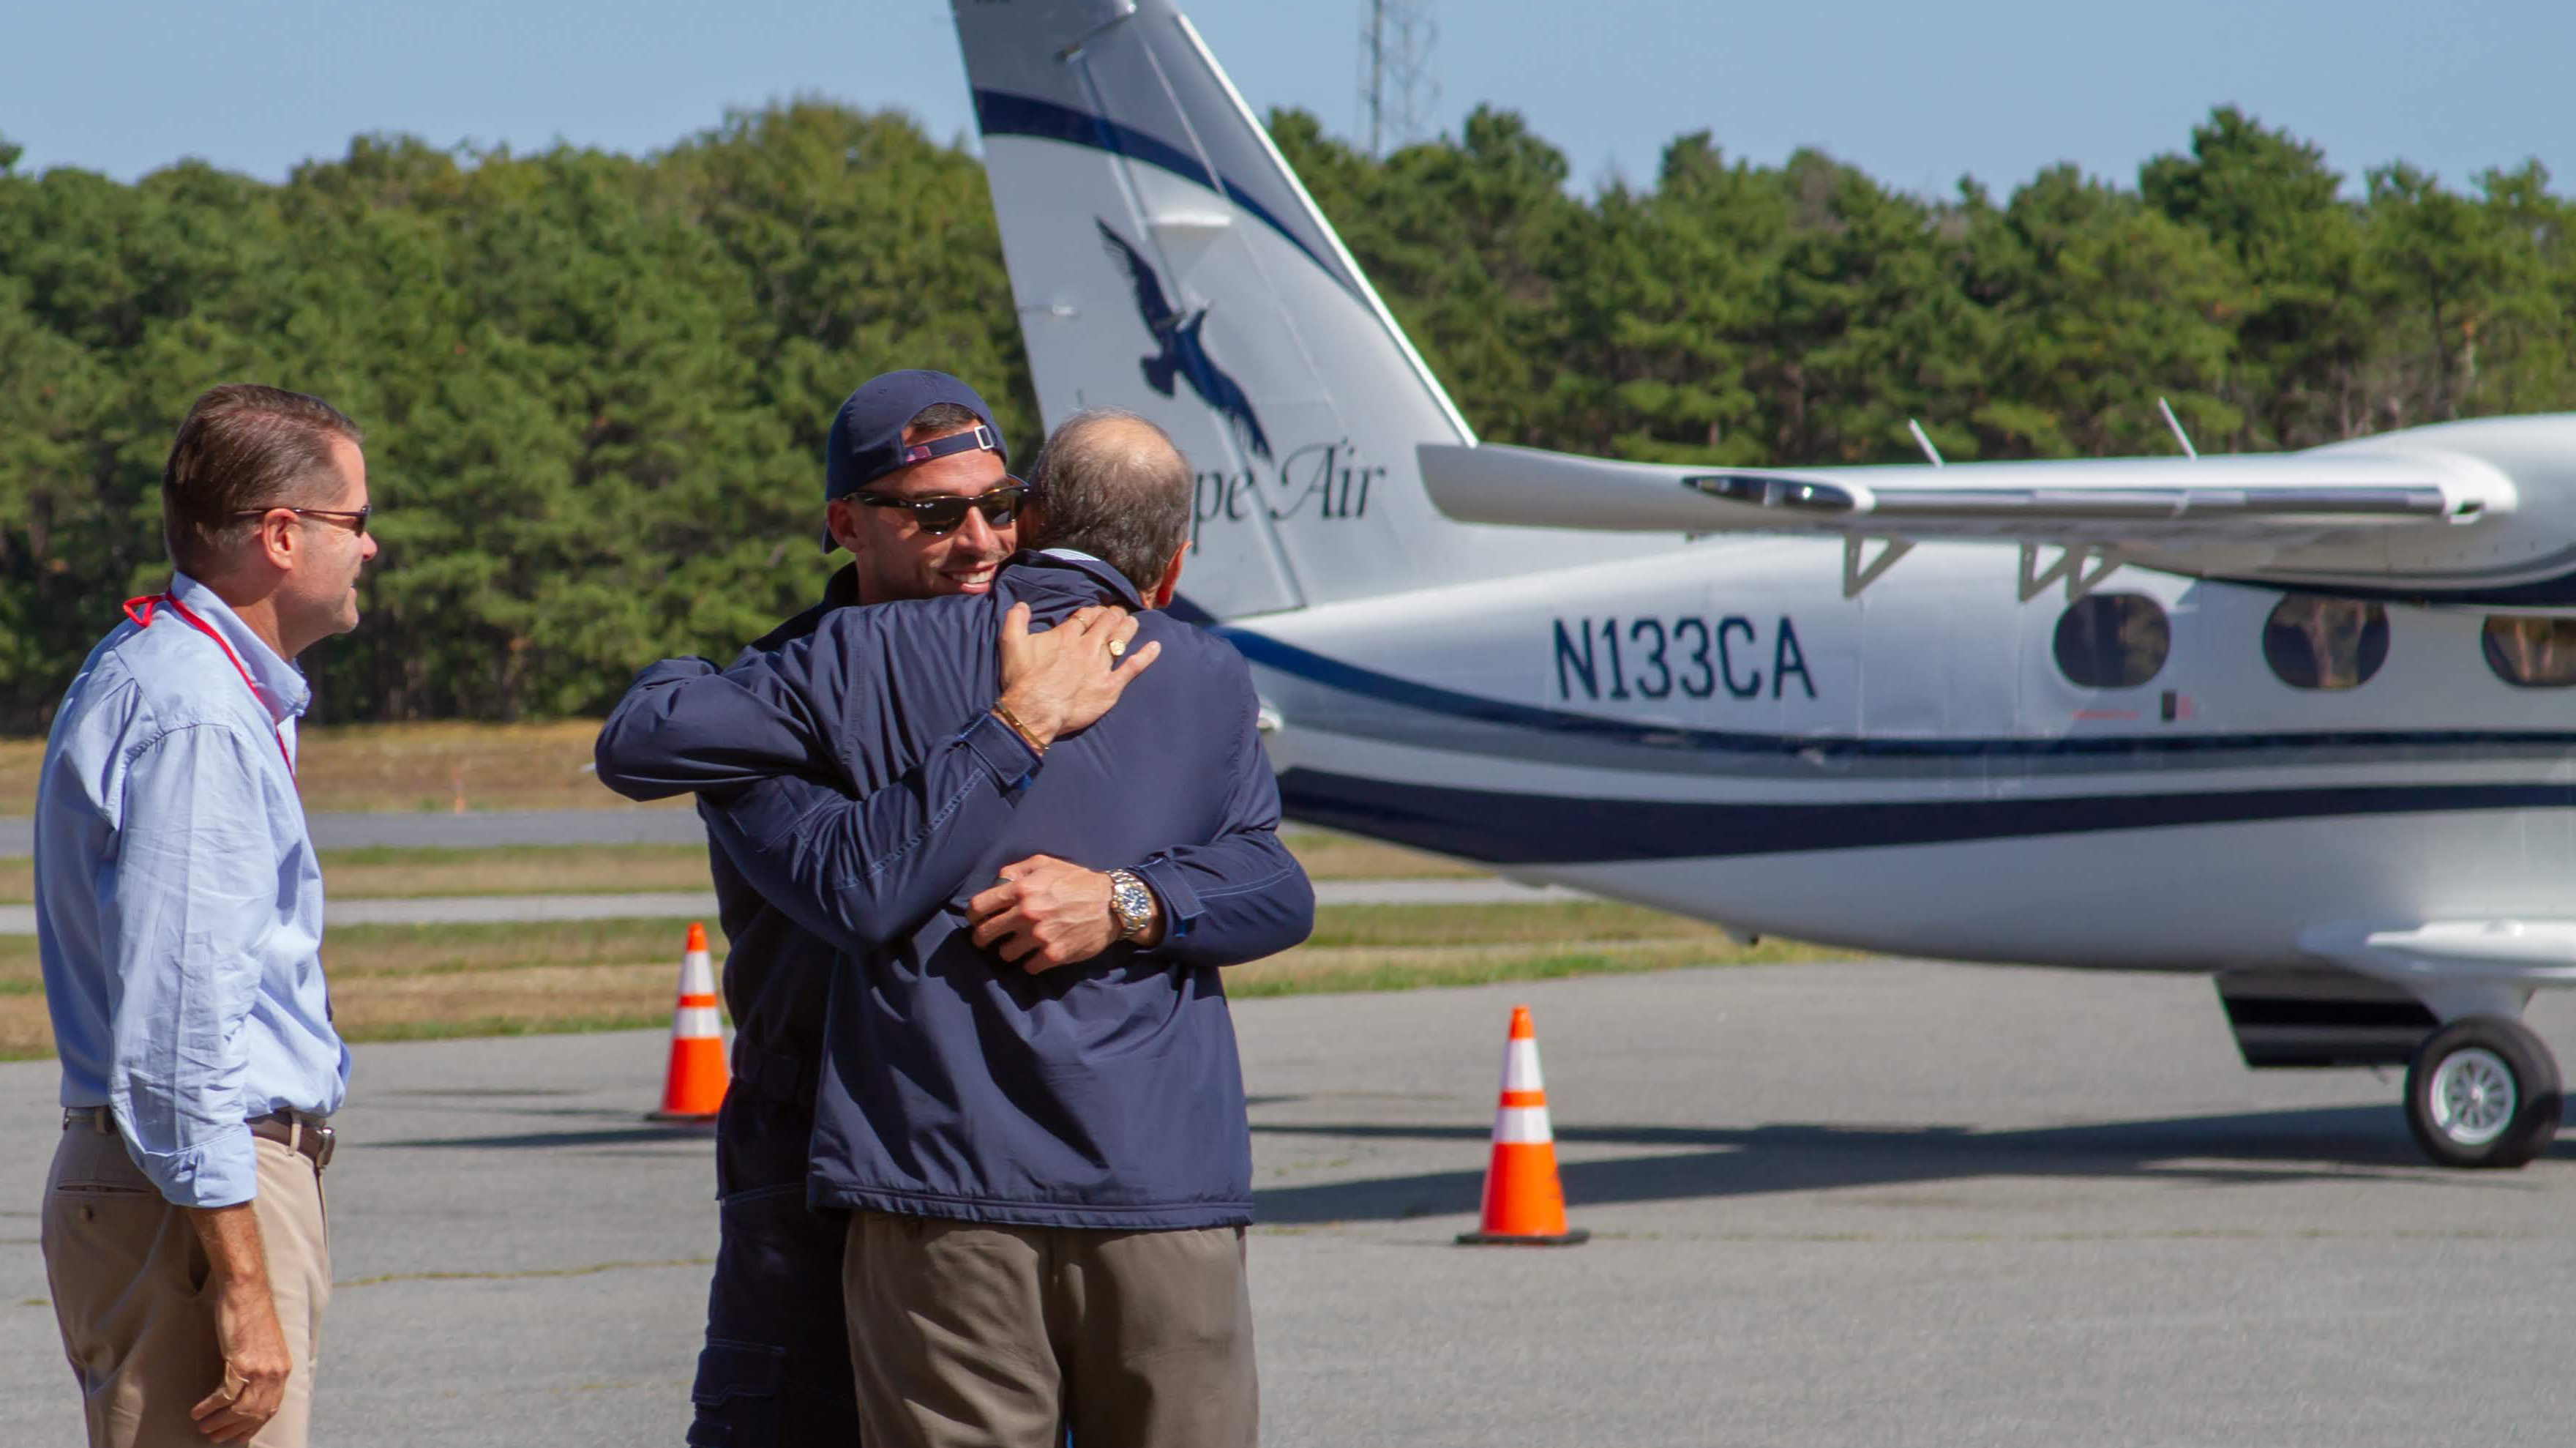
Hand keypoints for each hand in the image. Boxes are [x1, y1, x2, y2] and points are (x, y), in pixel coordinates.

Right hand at [192, 1278, 290, 1442]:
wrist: (247, 1291)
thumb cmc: (252, 1316)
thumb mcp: (265, 1345)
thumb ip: (262, 1367)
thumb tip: (250, 1388)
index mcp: (283, 1369)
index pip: (271, 1408)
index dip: (254, 1426)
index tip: (238, 1436)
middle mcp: (275, 1372)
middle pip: (256, 1413)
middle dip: (234, 1429)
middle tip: (215, 1437)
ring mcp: (259, 1369)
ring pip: (239, 1409)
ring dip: (219, 1422)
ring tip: (203, 1428)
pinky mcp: (241, 1362)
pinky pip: (225, 1395)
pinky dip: (210, 1407)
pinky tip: (198, 1412)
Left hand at [969, 854, 1159, 971]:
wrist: (1112, 904)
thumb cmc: (1077, 881)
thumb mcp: (1045, 863)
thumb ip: (1016, 870)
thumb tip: (996, 883)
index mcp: (1021, 889)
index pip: (978, 907)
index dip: (972, 916)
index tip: (975, 920)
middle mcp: (1026, 913)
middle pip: (985, 934)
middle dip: (981, 938)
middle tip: (987, 940)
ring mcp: (1039, 936)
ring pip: (1005, 954)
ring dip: (1009, 951)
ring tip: (1019, 946)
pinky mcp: (1053, 955)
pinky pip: (1028, 967)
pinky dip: (1031, 962)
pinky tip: (1038, 954)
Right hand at [995, 603, 1159, 749]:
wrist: (1034, 711)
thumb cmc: (1023, 679)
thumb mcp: (1011, 643)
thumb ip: (1015, 619)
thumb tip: (1021, 604)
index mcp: (1067, 635)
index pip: (1087, 615)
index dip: (1094, 611)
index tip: (1097, 612)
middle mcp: (1088, 647)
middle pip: (1107, 624)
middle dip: (1114, 615)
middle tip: (1118, 613)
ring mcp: (1101, 667)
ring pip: (1121, 640)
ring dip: (1129, 628)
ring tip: (1133, 622)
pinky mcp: (1110, 687)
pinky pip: (1133, 668)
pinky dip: (1146, 656)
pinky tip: (1156, 647)